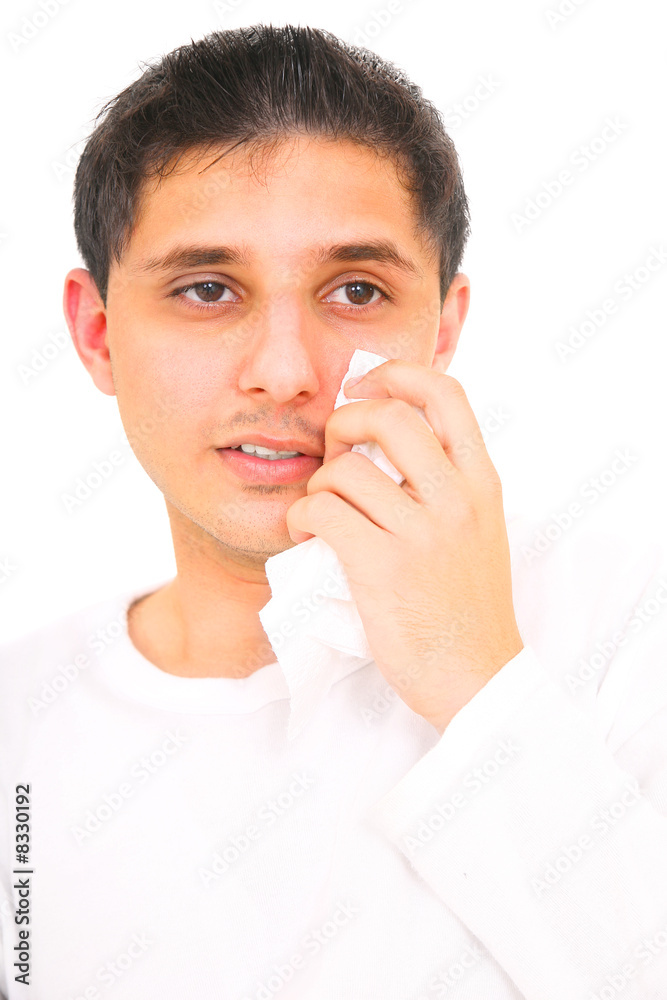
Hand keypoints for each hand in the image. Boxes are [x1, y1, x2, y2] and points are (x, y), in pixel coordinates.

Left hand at [285, 359, 523, 734]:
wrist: (478, 678)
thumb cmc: (467, 608)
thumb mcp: (477, 531)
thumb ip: (446, 485)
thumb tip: (385, 442)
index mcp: (482, 483)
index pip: (447, 393)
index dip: (397, 375)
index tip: (365, 389)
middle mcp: (458, 498)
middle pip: (389, 416)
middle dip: (344, 423)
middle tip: (334, 453)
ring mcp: (423, 533)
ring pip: (346, 469)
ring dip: (318, 484)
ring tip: (320, 511)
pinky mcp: (383, 567)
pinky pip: (323, 512)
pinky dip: (301, 518)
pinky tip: (307, 536)